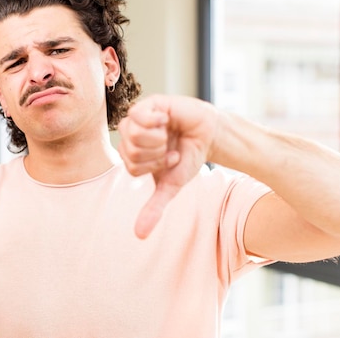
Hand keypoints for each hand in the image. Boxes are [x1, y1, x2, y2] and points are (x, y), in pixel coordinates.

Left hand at [117, 95, 217, 238]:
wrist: (210, 137)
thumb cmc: (188, 158)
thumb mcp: (170, 185)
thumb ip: (154, 208)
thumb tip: (139, 235)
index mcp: (132, 153)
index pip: (131, 165)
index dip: (154, 166)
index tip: (169, 160)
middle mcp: (131, 135)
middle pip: (129, 150)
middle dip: (156, 154)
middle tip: (169, 148)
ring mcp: (139, 118)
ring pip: (131, 133)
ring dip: (157, 139)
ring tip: (168, 135)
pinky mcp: (149, 103)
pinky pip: (138, 114)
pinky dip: (155, 123)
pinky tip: (165, 121)